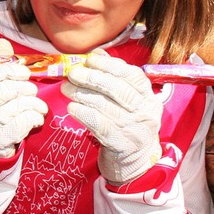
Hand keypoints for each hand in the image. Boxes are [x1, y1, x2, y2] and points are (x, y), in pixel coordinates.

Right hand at [0, 62, 47, 157]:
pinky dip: (34, 118)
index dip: (6, 71)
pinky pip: (23, 123)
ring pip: (17, 106)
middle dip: (24, 89)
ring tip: (39, 106)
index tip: (23, 73)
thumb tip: (3, 44)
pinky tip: (36, 118)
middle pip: (3, 91)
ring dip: (34, 104)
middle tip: (32, 91)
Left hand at [63, 52, 162, 184]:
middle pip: (117, 89)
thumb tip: (97, 53)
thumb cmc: (128, 123)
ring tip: (65, 88)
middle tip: (72, 73)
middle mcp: (145, 111)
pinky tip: (71, 108)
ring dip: (81, 94)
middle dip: (92, 78)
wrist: (136, 160)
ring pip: (105, 106)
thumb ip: (115, 75)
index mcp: (148, 97)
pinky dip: (83, 113)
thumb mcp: (129, 100)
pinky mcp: (119, 143)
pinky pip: (99, 124)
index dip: (109, 65)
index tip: (90, 60)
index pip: (132, 75)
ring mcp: (133, 128)